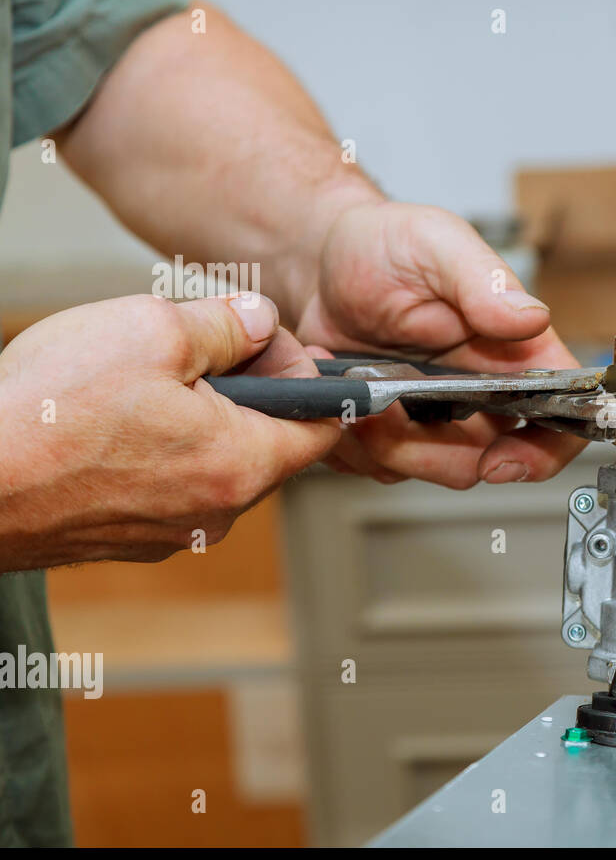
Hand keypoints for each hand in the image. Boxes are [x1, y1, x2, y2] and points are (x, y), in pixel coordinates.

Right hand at [0, 293, 339, 569]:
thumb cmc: (47, 410)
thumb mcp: (152, 330)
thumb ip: (226, 324)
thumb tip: (261, 321)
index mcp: (243, 464)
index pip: (323, 427)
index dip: (307, 376)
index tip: (276, 344)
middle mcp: (218, 512)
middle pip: (269, 442)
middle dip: (250, 389)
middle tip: (201, 346)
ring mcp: (172, 531)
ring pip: (216, 462)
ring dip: (201, 417)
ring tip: (146, 380)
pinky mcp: (127, 537)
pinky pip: (170, 485)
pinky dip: (161, 449)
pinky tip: (112, 420)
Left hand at [292, 201, 587, 488]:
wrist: (322, 262)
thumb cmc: (387, 245)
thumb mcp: (436, 244)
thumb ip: (484, 280)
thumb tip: (532, 318)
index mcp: (516, 352)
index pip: (560, 419)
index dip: (544, 452)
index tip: (502, 461)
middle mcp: (485, 393)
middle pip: (487, 460)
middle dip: (432, 451)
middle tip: (383, 410)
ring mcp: (438, 418)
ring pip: (427, 469)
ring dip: (383, 441)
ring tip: (351, 384)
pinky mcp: (392, 432)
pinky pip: (380, 466)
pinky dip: (352, 438)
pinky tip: (337, 391)